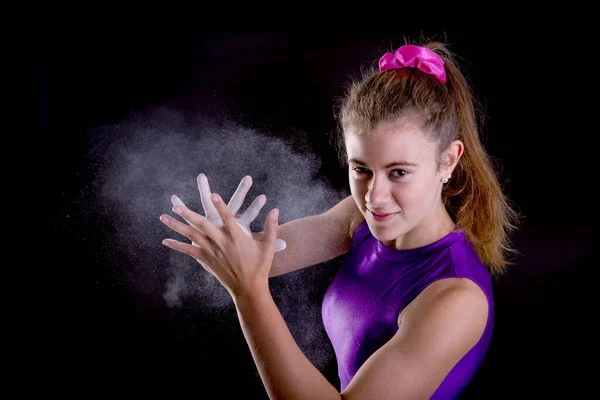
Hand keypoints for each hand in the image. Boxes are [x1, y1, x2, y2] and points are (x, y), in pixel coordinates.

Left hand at [170, 174, 285, 269]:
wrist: (249, 288)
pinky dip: (177, 245)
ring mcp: (212, 252)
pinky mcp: (206, 260)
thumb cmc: (260, 266)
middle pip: (203, 226)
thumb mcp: (268, 246)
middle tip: (176, 205)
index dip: (221, 206)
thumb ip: (271, 227)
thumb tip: (275, 210)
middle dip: (189, 215)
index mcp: (237, 238)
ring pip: (191, 236)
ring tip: (164, 216)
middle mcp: (222, 243)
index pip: (228, 218)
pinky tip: (165, 241)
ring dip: (177, 226)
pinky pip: (188, 251)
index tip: (213, 195)